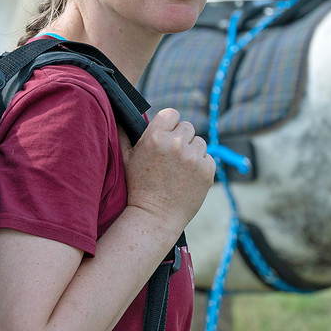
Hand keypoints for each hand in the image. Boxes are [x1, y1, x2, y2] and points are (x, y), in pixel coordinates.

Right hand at [121, 108, 215, 230]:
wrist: (155, 217)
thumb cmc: (138, 187)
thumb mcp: (126, 159)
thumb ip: (124, 134)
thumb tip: (122, 117)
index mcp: (156, 137)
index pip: (172, 114)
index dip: (170, 123)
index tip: (167, 134)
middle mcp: (176, 144)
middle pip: (187, 127)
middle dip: (181, 138)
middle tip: (172, 155)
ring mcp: (193, 157)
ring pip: (200, 142)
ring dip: (192, 151)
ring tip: (179, 168)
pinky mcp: (207, 170)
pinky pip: (208, 157)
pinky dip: (201, 165)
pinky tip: (188, 177)